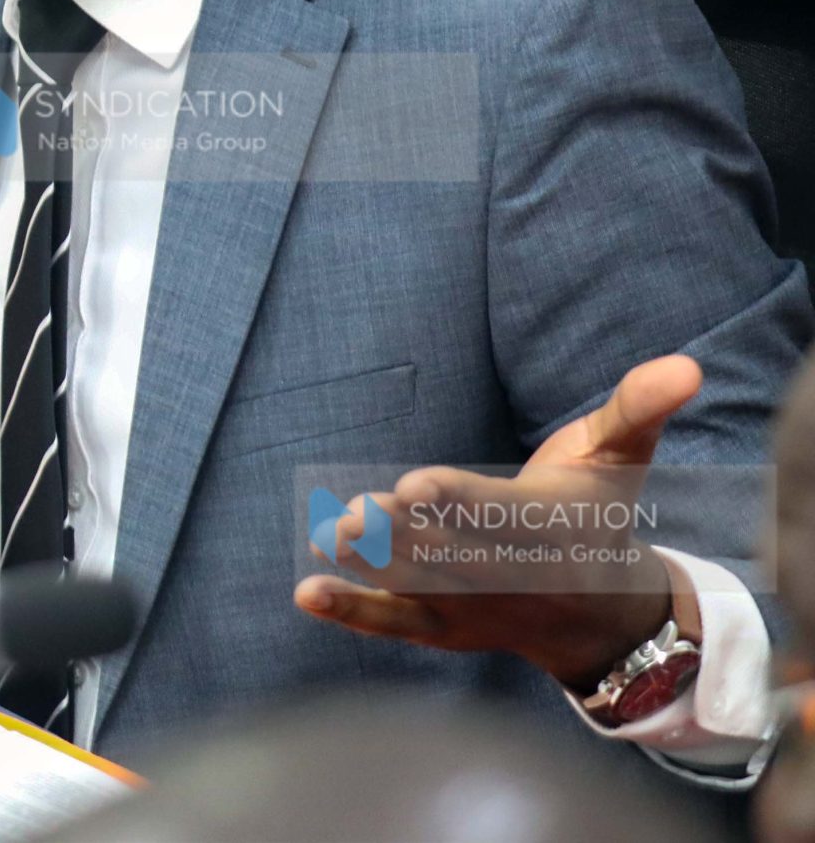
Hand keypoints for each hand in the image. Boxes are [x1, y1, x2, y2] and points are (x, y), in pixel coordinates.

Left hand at [294, 354, 699, 688]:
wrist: (602, 612)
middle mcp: (513, 574)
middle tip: (363, 510)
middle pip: (454, 553)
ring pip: (420, 586)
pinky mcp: (444, 627)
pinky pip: (396, 624)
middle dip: (407, 533)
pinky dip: (354, 612)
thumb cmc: (599, 512)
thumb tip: (684, 366)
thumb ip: (638, 408)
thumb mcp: (620, 456)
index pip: (501, 514)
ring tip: (331, 536)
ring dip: (374, 565)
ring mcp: (475, 606)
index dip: (459, 501)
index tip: (416, 483)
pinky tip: (307, 593)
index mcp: (553, 529)